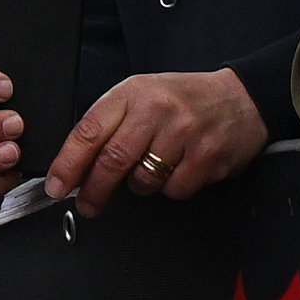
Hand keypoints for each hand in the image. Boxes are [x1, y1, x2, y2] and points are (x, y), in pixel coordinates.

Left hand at [46, 68, 265, 212]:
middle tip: (87, 206)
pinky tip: (181, 168)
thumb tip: (78, 166)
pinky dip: (171, 188)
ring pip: (143, 180)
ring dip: (140, 186)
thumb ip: (111, 124)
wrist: (242, 98)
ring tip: (153, 169)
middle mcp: (156, 110)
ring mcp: (184, 133)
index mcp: (132, 93)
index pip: (89, 131)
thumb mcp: (141, 96)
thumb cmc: (183, 99)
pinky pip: (174, 189)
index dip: (68, 163)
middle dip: (93, 190)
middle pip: (112, 160)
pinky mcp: (208, 157)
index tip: (57, 186)